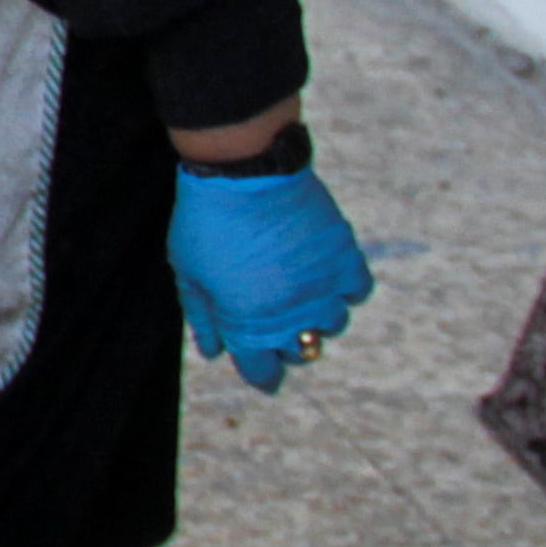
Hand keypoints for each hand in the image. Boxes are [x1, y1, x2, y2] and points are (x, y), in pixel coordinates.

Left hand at [169, 162, 371, 393]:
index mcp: (249, 324)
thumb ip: (203, 317)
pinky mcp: (345, 258)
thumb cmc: (206, 223)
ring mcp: (322, 287)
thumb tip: (213, 352)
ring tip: (297, 293)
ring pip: (333, 324)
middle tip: (273, 322)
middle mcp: (291, 315)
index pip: (262, 371)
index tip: (259, 369)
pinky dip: (344, 288)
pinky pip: (357, 291)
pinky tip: (323, 274)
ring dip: (317, 317)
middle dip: (287, 345)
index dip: (260, 373)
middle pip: (300, 352)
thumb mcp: (188, 273)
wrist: (243, 173)